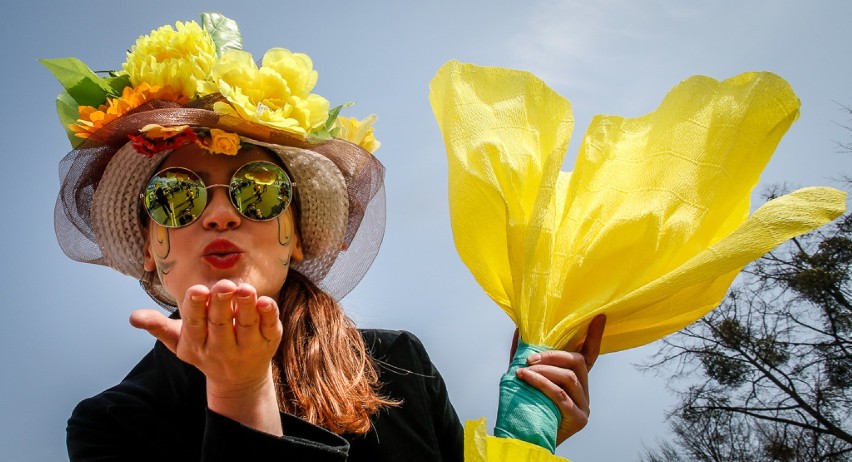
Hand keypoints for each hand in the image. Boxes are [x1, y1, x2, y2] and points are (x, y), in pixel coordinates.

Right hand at [130, 280, 283, 434]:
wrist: (238, 381)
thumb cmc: (204, 349)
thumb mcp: (179, 341)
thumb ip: (158, 327)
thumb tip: (133, 317)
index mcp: (197, 344)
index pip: (195, 324)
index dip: (196, 307)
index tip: (197, 290)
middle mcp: (222, 348)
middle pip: (221, 324)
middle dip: (221, 304)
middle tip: (224, 285)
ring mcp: (247, 346)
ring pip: (247, 325)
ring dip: (246, 307)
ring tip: (245, 288)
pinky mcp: (269, 342)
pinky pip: (270, 328)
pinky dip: (270, 315)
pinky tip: (267, 300)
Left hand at [513, 314, 605, 446]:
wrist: (527, 437)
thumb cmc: (529, 405)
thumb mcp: (528, 377)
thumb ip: (526, 356)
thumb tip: (520, 329)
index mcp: (577, 380)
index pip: (590, 353)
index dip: (594, 336)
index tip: (598, 317)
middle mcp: (585, 391)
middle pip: (577, 362)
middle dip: (553, 356)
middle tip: (530, 358)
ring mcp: (584, 406)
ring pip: (568, 378)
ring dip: (544, 371)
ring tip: (523, 371)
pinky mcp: (578, 418)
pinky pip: (560, 395)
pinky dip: (542, 384)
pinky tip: (526, 379)